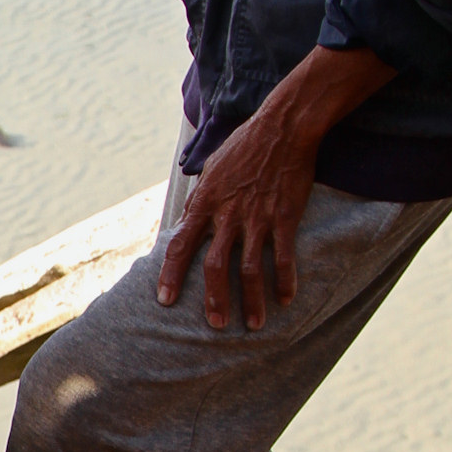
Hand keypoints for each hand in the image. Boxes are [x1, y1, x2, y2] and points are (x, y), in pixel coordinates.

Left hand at [157, 42, 393, 328]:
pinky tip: (285, 299)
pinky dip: (285, 280)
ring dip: (251, 301)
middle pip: (216, 266)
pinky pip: (284, 256)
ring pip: (251, 269)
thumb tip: (185, 221)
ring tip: (252, 325)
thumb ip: (198, 199)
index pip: (180, 245)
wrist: (283, 127)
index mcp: (205, 202)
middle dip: (214, 299)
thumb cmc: (244, 146)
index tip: (165, 301)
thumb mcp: (210, 169)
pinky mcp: (286, 216)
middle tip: (215, 324)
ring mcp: (258, 217)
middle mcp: (228, 214)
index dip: (171, 275)